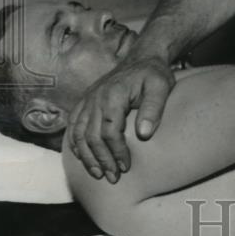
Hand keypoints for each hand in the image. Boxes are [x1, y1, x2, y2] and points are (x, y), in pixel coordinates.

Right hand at [67, 55, 175, 182]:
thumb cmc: (153, 74)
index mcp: (113, 95)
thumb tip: (143, 134)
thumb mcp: (161, 87)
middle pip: (91, 136)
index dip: (116, 152)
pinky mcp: (85, 101)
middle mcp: (95, 97)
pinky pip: (73, 125)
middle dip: (101, 159)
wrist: (142, 57)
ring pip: (78, 133)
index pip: (110, 131)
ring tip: (98, 173)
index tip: (126, 167)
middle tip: (113, 177)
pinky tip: (83, 157)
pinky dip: (75, 143)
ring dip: (86, 156)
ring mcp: (88, 99)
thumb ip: (153, 109)